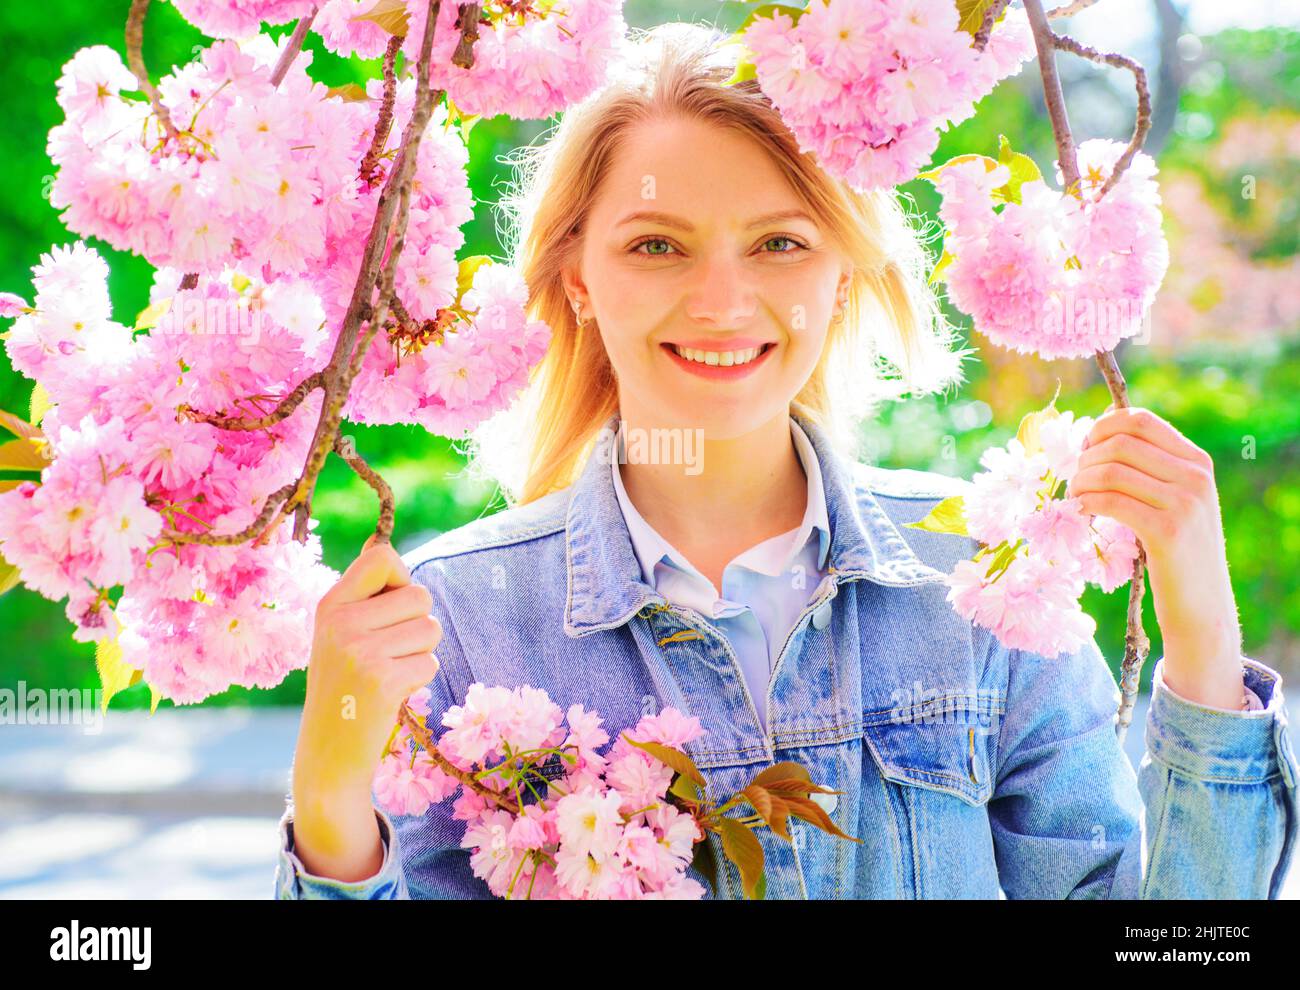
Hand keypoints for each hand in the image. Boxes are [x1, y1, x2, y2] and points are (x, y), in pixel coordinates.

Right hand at [295, 533, 441, 803]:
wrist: (328, 754)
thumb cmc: (344, 686)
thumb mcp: (339, 633)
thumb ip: (364, 593)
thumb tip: (381, 542)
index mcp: (330, 605)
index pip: (382, 557)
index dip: (401, 577)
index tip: (390, 605)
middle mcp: (341, 623)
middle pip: (419, 595)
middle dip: (418, 623)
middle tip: (390, 651)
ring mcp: (360, 652)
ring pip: (430, 629)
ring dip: (420, 653)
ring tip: (388, 672)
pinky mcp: (382, 681)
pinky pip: (430, 662)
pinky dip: (419, 678)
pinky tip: (391, 693)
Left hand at [1066, 405, 1244, 708]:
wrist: (1202, 607)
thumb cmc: (1176, 553)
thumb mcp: (1174, 502)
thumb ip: (1149, 470)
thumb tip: (1097, 437)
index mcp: (1197, 461)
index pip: (1140, 420)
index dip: (1101, 428)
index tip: (1084, 449)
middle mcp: (1196, 476)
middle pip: (1120, 442)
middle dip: (1085, 458)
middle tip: (1074, 479)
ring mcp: (1185, 503)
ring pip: (1111, 470)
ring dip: (1080, 481)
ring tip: (1074, 497)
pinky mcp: (1167, 531)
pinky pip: (1111, 501)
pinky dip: (1086, 502)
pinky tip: (1080, 511)